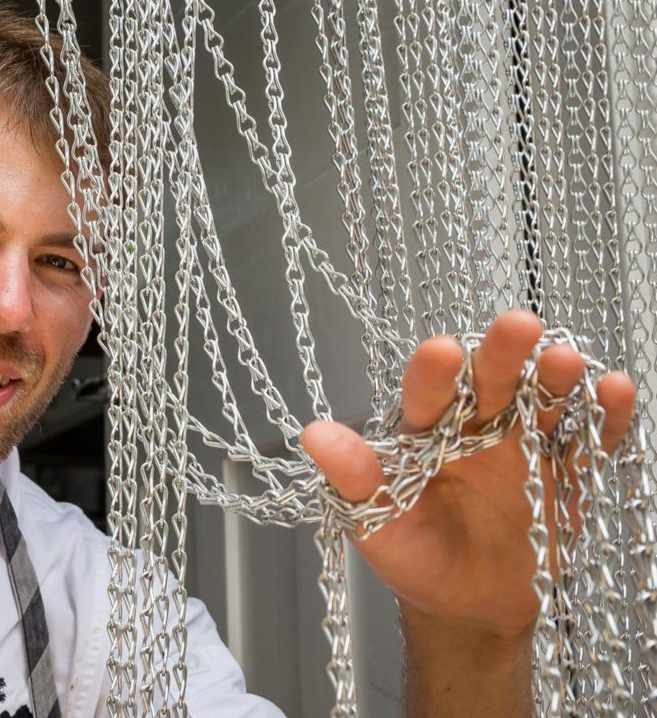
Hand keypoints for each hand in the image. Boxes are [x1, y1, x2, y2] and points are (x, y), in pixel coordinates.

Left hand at [301, 309, 635, 637]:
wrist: (468, 604)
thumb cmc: (415, 557)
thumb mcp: (378, 522)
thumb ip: (355, 479)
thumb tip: (315, 436)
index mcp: (425, 433)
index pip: (428, 392)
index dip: (434, 372)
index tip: (441, 352)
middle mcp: (475, 426)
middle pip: (490, 380)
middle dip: (501, 352)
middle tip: (517, 324)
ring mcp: (524, 443)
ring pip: (542, 397)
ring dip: (554, 375)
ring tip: (565, 358)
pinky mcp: (566, 469)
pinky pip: (587, 436)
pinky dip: (603, 413)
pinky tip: (612, 388)